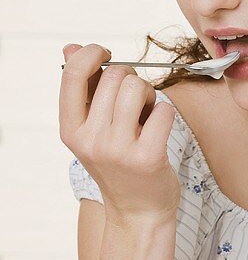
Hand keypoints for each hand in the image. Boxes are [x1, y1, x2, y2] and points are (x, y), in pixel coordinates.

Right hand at [59, 42, 180, 223]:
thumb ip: (84, 90)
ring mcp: (118, 150)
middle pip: (115, 76)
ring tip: (145, 114)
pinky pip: (163, 109)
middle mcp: (90, 140)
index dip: (93, 53)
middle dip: (130, 79)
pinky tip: (158, 130)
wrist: (138, 212)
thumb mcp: (92, 130)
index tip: (106, 55)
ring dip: (148, 94)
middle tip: (134, 103)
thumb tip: (71, 48)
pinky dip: (165, 114)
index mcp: (70, 130)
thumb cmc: (117, 163)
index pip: (73, 73)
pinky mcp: (148, 157)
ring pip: (138, 87)